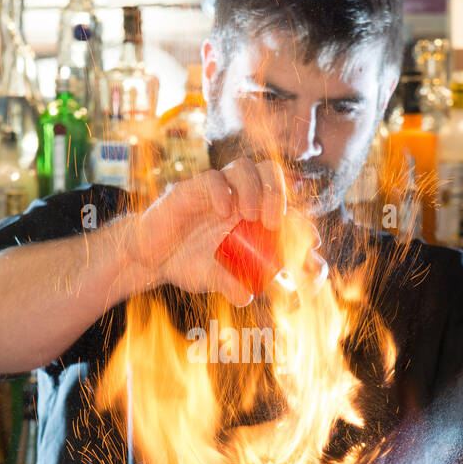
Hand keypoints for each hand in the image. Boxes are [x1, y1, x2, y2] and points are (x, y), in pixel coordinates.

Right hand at [128, 159, 322, 304]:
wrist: (151, 257)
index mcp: (254, 218)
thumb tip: (247, 296)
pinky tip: (222, 211)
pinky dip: (221, 191)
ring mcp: (218, 191)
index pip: (287, 208)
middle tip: (274, 223)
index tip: (311, 243)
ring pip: (246, 167)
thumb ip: (233, 285)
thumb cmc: (189, 263)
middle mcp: (240, 198)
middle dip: (280, 195)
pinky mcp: (193, 188)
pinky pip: (212, 178)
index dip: (303, 222)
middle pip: (271, 174)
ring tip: (251, 216)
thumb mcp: (215, 278)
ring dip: (255, 189)